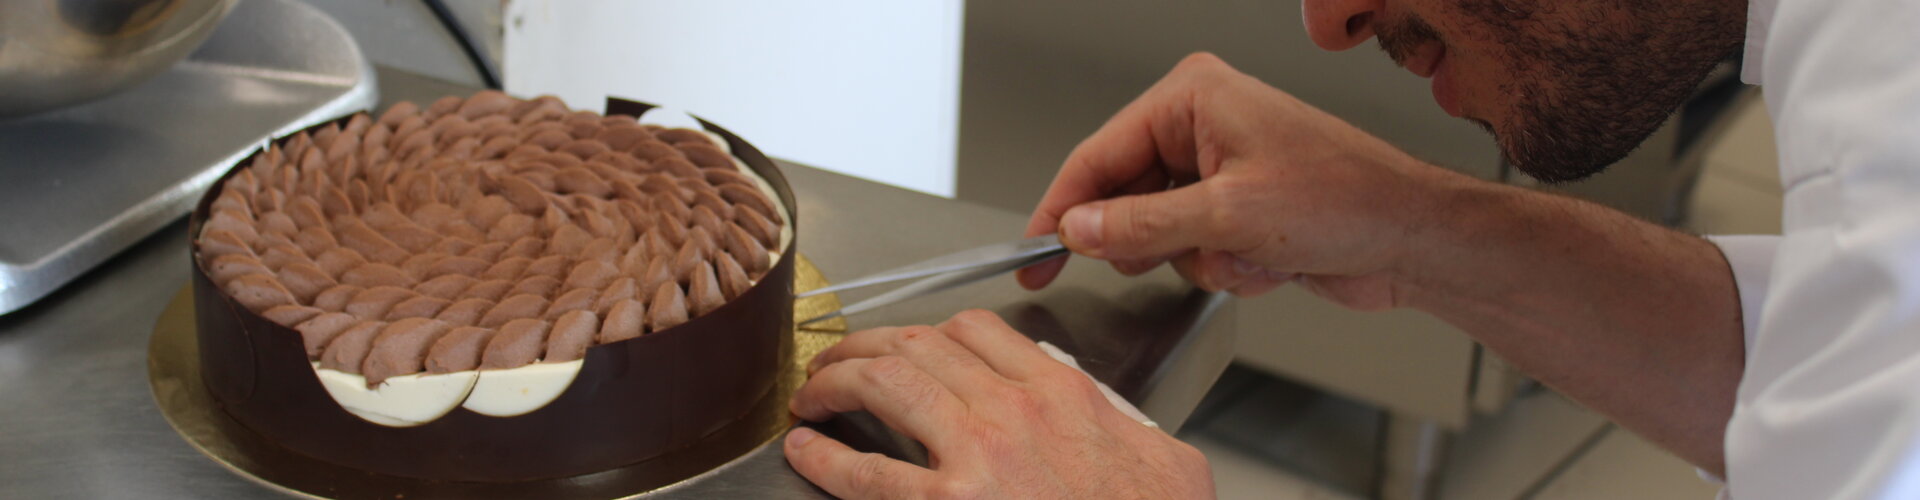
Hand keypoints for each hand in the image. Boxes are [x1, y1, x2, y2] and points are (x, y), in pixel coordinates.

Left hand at [784, 309, 1213, 498]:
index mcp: (1064, 396)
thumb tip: (1108, 416)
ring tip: (813, 394)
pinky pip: (867, 474)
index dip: (930, 331)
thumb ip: (1127, 424)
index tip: (911, 344)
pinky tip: (805, 453)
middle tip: (838, 361)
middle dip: (865, 345)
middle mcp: (1015, 412)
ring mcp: (978, 458)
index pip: (979, 331)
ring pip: (885, 384)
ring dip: (836, 381)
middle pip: (918, 345)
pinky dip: (825, 458)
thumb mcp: (1168, 461)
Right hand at [1018, 52, 1459, 308]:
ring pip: (1157, 234)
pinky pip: (1193, 250)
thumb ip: (1140, 225)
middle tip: (1181, 254)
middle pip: (1124, 196)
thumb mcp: (1228, 217)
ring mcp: (1219, 168)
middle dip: (1156, 241)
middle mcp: (1202, 124)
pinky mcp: (1237, 208)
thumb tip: (1079, 230)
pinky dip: (1225, 268)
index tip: (1031, 252)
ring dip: (1200, 260)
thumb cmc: (1347, 201)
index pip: (1097, 154)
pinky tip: (1270, 263)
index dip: (1060, 209)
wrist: (1412, 240)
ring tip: (1250, 254)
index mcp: (1192, 97)